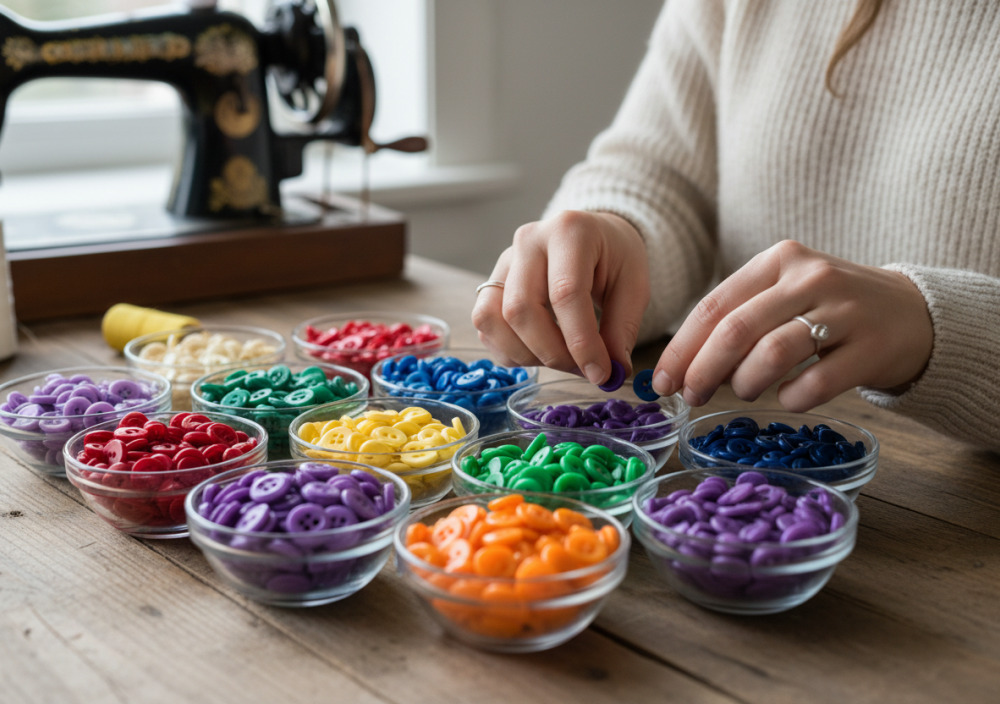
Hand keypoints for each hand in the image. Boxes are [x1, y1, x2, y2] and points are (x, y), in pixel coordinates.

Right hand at [471, 210, 649, 384]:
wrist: (592, 236)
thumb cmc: (614, 258)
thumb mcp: (634, 286)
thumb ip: (621, 329)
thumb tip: (609, 373)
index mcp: (570, 231)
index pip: (566, 293)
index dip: (581, 341)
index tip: (600, 373)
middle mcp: (528, 241)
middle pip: (521, 309)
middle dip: (552, 353)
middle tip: (582, 369)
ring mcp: (503, 262)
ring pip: (492, 319)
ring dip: (526, 354)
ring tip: (560, 360)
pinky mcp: (490, 284)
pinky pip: (486, 326)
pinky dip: (510, 351)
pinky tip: (540, 352)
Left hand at [650, 240, 933, 409]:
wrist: (913, 314)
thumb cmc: (830, 309)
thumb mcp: (784, 295)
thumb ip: (738, 320)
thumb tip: (681, 369)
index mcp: (779, 260)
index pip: (714, 305)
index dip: (682, 348)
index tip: (662, 381)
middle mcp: (810, 277)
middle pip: (737, 329)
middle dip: (703, 369)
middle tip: (690, 397)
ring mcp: (844, 311)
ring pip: (772, 353)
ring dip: (745, 383)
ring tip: (743, 392)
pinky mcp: (871, 348)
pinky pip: (816, 382)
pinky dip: (791, 398)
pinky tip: (788, 398)